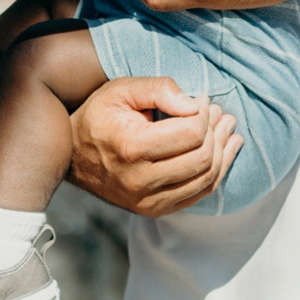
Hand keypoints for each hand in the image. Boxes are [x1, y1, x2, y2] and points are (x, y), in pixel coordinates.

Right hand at [67, 77, 240, 217]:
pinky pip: (198, 194)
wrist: (71, 155)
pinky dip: (217, 172)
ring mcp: (147, 201)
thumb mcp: (122, 90)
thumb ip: (159, 89)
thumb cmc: (99, 116)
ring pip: (205, 179)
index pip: (191, 133)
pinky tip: (226, 151)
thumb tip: (195, 105)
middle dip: (217, 131)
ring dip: (223, 151)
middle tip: (219, 112)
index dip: (204, 112)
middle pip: (202, 157)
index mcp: (131, 148)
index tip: (202, 99)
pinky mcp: (154, 210)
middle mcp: (140, 181)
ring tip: (227, 128)